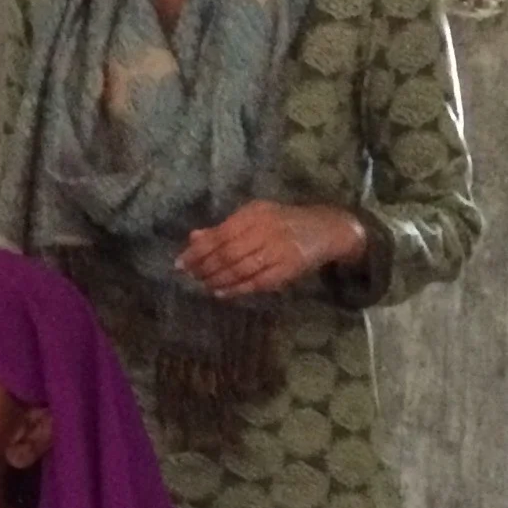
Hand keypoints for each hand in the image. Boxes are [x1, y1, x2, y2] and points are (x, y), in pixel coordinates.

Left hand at [176, 201, 366, 298]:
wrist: (327, 228)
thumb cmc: (284, 222)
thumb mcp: (254, 216)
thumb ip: (224, 228)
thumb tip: (194, 238)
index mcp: (254, 215)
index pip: (219, 235)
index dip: (197, 252)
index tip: (180, 263)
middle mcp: (266, 231)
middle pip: (227, 254)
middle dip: (205, 268)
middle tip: (191, 276)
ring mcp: (279, 250)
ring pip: (240, 269)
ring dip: (218, 280)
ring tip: (204, 285)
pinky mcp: (289, 269)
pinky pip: (257, 282)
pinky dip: (237, 289)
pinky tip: (222, 293)